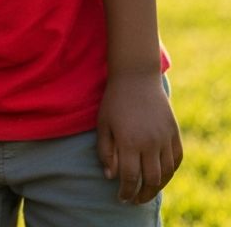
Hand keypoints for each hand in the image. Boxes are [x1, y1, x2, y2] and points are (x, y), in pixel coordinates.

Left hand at [97, 71, 182, 203]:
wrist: (136, 78)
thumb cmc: (114, 101)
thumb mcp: (103, 124)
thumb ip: (105, 151)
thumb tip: (111, 176)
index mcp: (129, 141)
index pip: (130, 177)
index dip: (126, 192)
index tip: (121, 198)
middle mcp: (150, 143)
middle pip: (151, 180)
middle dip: (142, 194)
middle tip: (134, 200)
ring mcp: (165, 138)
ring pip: (166, 173)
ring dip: (157, 186)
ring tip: (147, 191)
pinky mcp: (174, 133)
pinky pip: (176, 160)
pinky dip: (170, 171)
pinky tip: (161, 176)